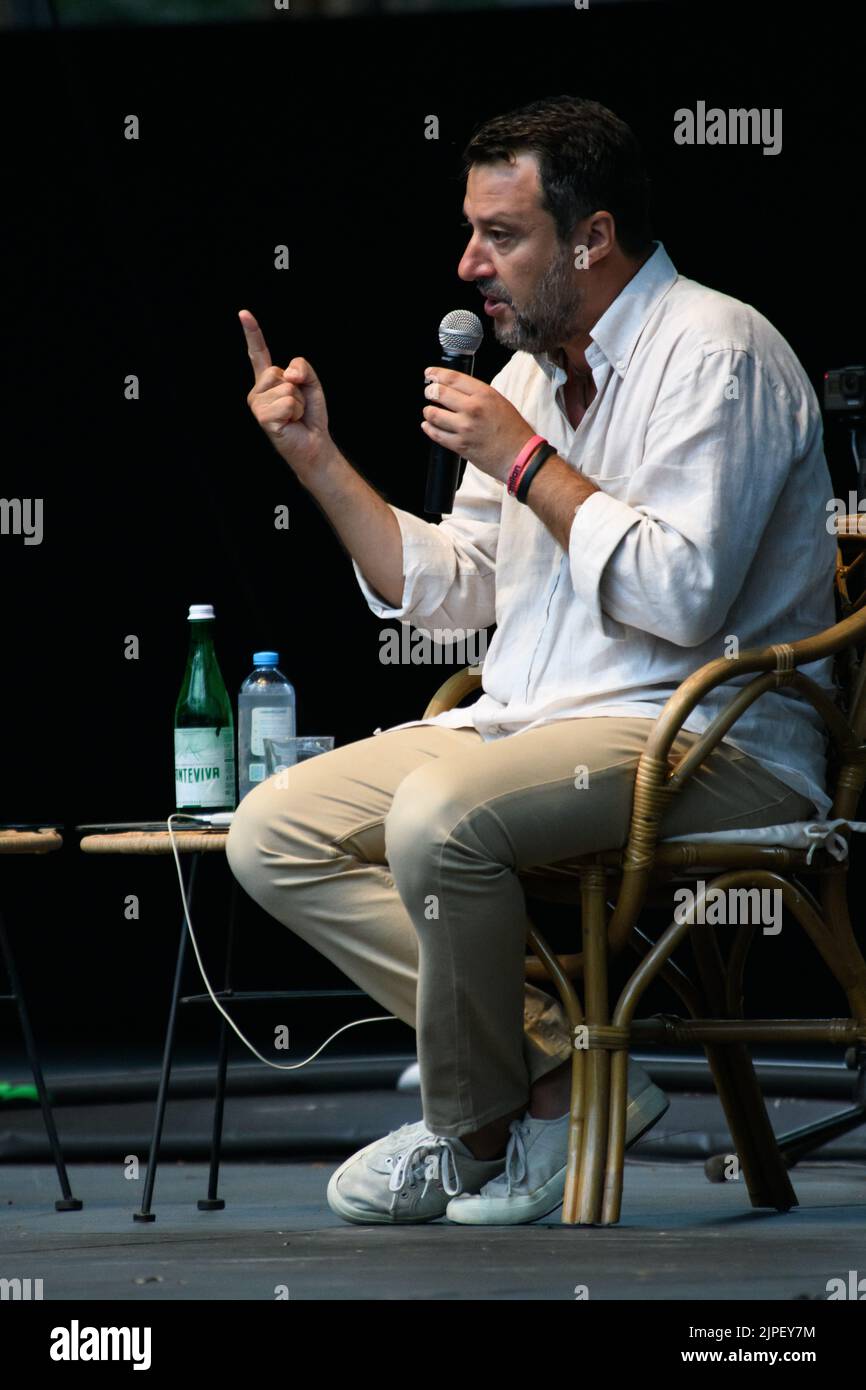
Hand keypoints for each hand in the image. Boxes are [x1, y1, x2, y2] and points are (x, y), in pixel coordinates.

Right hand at [240, 309, 331, 483]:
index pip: (258, 353)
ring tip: (294, 415)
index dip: (252, 333)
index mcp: (267, 380)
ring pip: (286, 387)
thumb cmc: (310, 415)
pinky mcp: (262, 417)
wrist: (313, 442)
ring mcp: (257, 404)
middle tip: (296, 406)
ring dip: (298, 402)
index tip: (244, 313)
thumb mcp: (311, 383)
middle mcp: (257, 391)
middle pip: (279, 371)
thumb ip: (302, 368)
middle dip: (298, 387)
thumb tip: (288, 375)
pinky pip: (287, 402)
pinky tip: (291, 422)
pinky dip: (296, 411)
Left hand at [421, 367, 535, 483]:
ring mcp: (465, 428)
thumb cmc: (513, 430)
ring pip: (434, 414)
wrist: (520, 456)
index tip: (430, 373)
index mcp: (484, 394)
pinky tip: (428, 426)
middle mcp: (473, 409)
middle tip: (429, 393)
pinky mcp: (460, 445)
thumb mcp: (499, 402)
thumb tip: (455, 390)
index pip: (453, 378)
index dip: (437, 373)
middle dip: (430, 392)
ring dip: (428, 411)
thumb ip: (477, 394)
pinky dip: (429, 429)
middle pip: (439, 393)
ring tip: (430, 411)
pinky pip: (437, 435)